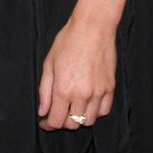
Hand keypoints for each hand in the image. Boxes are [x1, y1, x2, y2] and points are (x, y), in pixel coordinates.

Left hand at [38, 15, 115, 130]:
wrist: (93, 27)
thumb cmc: (68, 41)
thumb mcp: (49, 63)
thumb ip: (45, 90)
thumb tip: (43, 111)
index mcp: (64, 89)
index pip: (56, 121)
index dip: (48, 125)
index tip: (45, 122)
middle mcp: (82, 95)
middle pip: (72, 124)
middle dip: (62, 122)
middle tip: (57, 111)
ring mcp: (98, 93)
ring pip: (88, 121)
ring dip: (78, 119)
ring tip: (72, 107)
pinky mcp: (110, 88)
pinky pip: (103, 111)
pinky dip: (94, 112)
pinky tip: (87, 103)